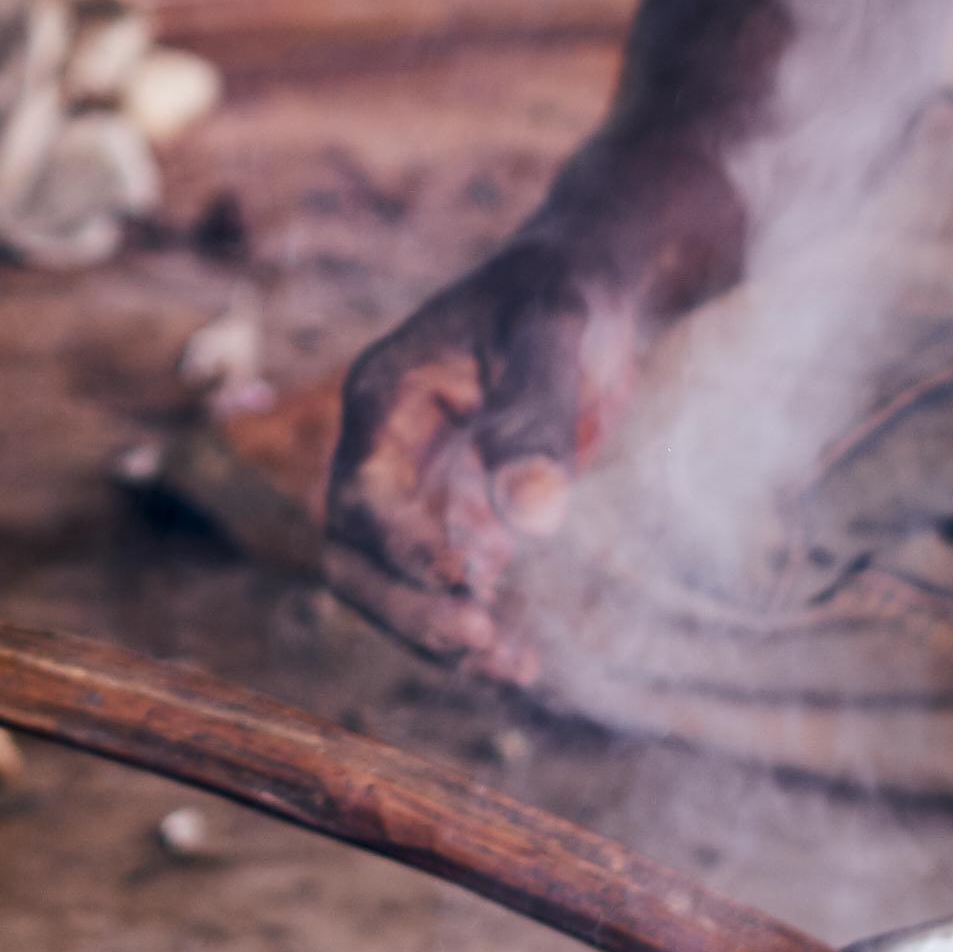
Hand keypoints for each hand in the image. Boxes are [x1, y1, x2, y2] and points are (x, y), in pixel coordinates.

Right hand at [323, 166, 737, 685]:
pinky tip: (531, 661)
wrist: (597, 283)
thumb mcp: (550, 335)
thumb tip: (529, 519)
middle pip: (356, 559)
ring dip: (441, 635)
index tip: (474, 581)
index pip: (360, 502)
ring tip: (517, 668)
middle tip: (487, 643)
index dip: (406, 551)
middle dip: (409, 610)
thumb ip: (534, 418)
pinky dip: (479, 629)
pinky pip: (449, 589)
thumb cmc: (564, 291)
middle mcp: (386, 452)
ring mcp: (423, 490)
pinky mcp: (466, 516)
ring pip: (394, 587)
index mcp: (381, 401)